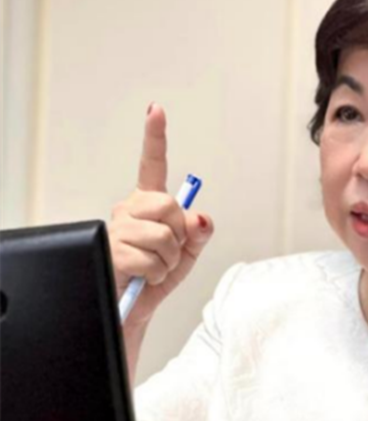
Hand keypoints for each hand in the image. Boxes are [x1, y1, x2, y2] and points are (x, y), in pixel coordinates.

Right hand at [107, 103, 213, 326]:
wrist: (132, 309)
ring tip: (155, 267)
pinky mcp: (112, 251)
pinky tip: (144, 276)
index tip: (155, 110)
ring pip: (164, 234)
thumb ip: (199, 232)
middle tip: (168, 251)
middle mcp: (130, 210)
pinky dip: (157, 273)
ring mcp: (118, 229)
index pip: (152, 165)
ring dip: (169, 258)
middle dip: (179, 233)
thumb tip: (201, 216)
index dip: (154, 137)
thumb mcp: (188, 253)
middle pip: (168, 204)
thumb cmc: (157, 277)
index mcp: (148, 205)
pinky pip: (153, 259)